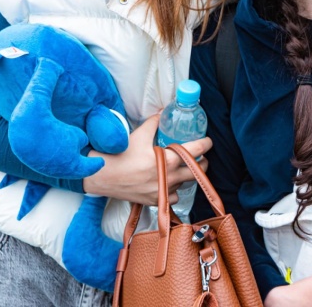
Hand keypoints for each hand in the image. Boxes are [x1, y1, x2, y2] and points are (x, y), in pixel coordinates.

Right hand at [82, 114, 211, 204]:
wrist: (103, 176)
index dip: (206, 144)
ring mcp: (163, 191)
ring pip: (187, 183)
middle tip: (199, 156)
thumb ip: (154, 122)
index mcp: (168, 159)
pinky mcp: (156, 200)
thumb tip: (162, 111)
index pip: (196, 150)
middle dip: (203, 162)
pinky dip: (175, 190)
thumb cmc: (120, 155)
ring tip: (183, 167)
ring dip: (188, 175)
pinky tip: (169, 182)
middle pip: (199, 170)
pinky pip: (174, 196)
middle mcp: (169, 177)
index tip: (208, 141)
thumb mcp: (139, 134)